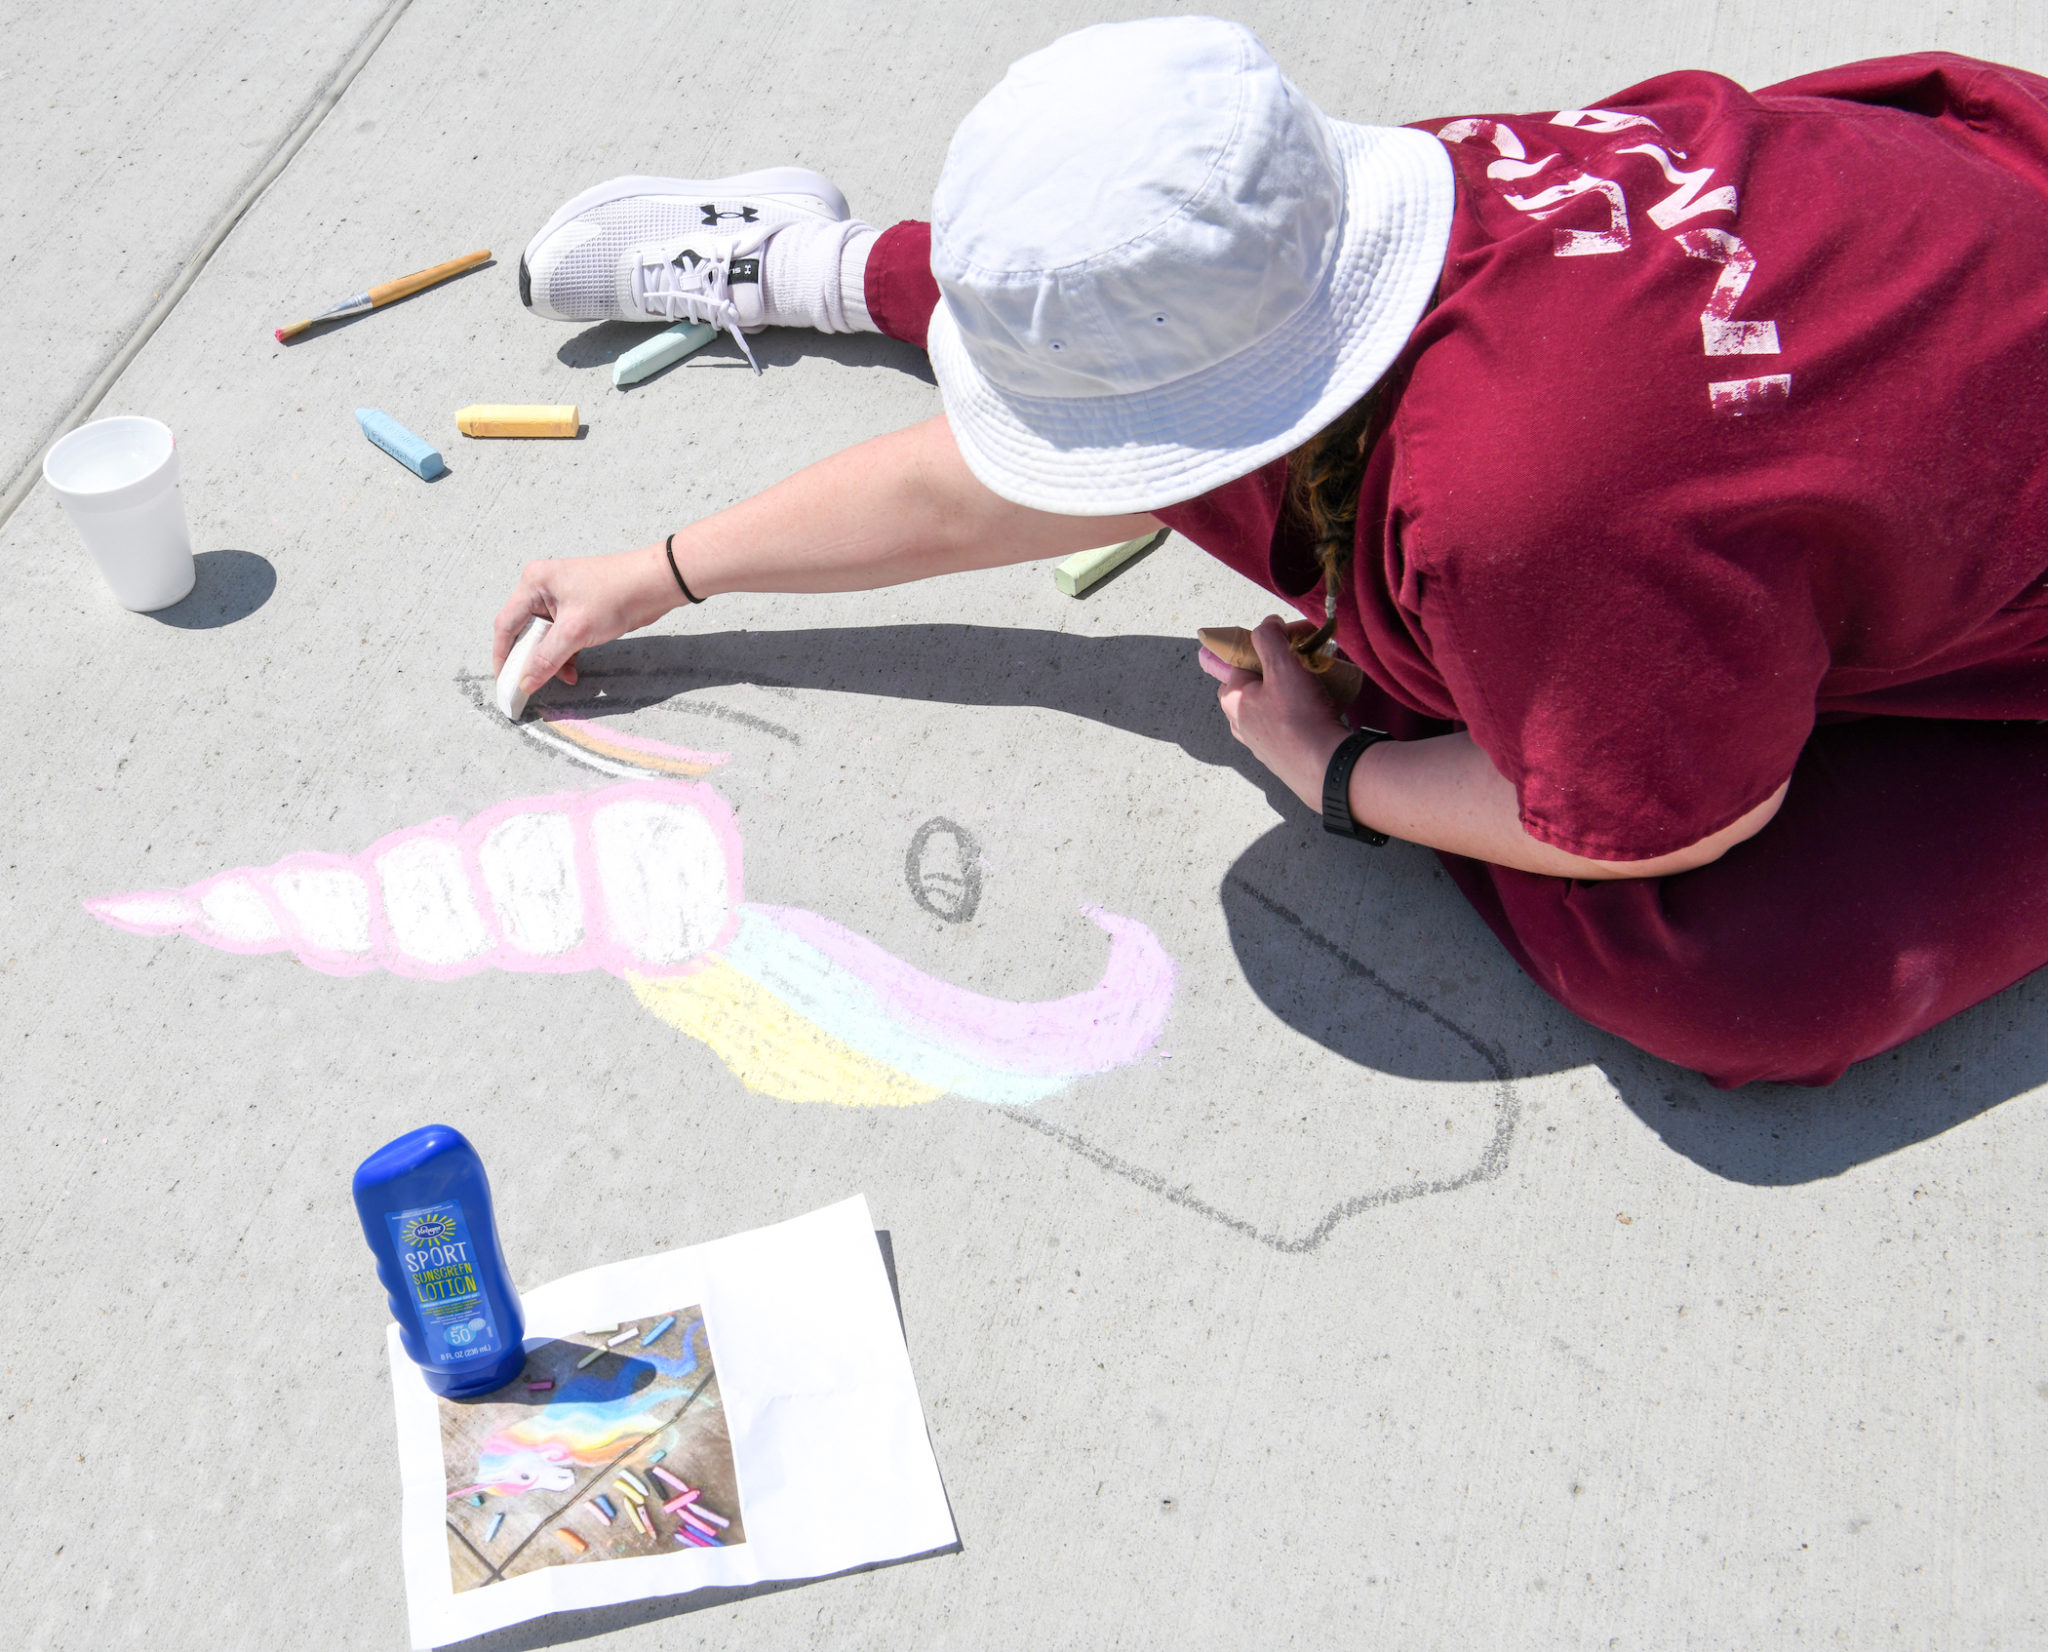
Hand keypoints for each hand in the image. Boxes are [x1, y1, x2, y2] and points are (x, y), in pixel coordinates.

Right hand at [491, 544, 680, 693]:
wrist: (655, 585)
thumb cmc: (615, 595)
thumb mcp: (575, 631)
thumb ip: (547, 659)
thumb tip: (526, 682)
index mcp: (534, 583)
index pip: (506, 625)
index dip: (502, 656)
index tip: (504, 681)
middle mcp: (542, 588)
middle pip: (524, 632)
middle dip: (531, 659)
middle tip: (530, 685)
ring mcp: (560, 599)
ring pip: (545, 638)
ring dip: (552, 660)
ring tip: (564, 677)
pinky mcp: (577, 610)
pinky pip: (562, 637)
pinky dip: (566, 655)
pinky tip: (573, 671)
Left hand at [1201, 615, 1351, 807]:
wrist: (1326, 768)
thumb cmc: (1300, 718)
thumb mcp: (1283, 666)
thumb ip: (1269, 639)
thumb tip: (1268, 624)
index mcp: (1232, 698)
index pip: (1234, 659)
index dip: (1258, 643)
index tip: (1283, 638)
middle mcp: (1240, 722)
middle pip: (1255, 681)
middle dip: (1277, 666)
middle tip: (1303, 659)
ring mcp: (1260, 741)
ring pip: (1272, 704)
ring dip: (1292, 688)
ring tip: (1318, 681)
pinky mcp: (1280, 755)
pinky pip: (1287, 724)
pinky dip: (1301, 711)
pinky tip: (1320, 708)